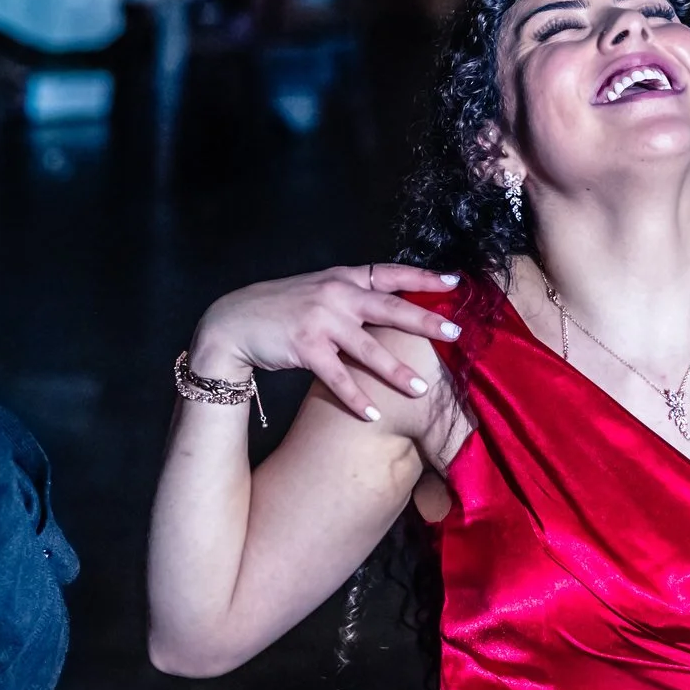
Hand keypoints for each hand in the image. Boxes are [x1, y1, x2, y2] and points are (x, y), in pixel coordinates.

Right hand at [190, 264, 463, 420]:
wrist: (234, 321)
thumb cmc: (281, 309)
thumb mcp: (318, 290)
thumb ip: (351, 296)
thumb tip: (390, 309)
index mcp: (343, 278)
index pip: (390, 273)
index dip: (422, 277)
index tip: (454, 281)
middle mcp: (336, 295)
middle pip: (390, 307)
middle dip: (425, 320)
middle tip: (455, 332)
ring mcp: (320, 320)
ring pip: (368, 348)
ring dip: (396, 371)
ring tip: (421, 389)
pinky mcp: (305, 346)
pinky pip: (337, 377)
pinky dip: (355, 398)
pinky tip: (373, 415)